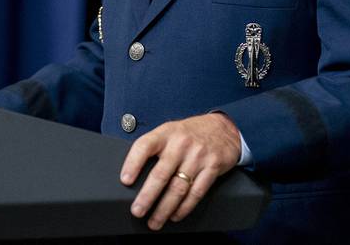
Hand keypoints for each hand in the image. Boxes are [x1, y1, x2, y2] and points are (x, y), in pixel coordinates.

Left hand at [119, 112, 240, 230]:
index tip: (125, 180)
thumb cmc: (191, 133)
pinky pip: (196, 192)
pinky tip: (175, 215)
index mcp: (166, 133)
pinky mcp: (212, 168)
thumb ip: (155, 147)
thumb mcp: (170, 131)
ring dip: (164, 209)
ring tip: (155, 221)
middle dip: (147, 196)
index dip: (133, 163)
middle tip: (137, 211)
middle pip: (161, 174)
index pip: (145, 146)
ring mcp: (198, 156)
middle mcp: (181, 144)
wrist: (223, 128)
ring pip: (178, 188)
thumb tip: (133, 174)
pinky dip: (184, 207)